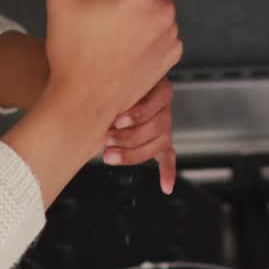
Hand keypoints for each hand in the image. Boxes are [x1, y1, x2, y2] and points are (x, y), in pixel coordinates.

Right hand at [42, 0, 181, 140]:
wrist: (83, 101)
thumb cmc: (72, 53)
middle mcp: (165, 13)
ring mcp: (171, 37)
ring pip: (158, 5)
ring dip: (140, 6)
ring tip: (113, 20)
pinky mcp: (170, 57)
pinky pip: (161, 30)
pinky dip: (147, 29)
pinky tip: (124, 39)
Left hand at [103, 78, 176, 193]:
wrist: (113, 86)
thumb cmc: (112, 84)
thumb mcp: (115, 81)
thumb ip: (114, 91)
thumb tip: (100, 107)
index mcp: (159, 88)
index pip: (154, 104)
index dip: (136, 114)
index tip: (117, 120)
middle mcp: (165, 108)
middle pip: (157, 126)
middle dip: (129, 137)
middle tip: (106, 138)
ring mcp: (164, 127)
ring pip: (158, 145)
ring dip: (133, 153)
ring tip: (108, 155)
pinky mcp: (161, 142)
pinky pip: (168, 157)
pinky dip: (167, 172)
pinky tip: (166, 186)